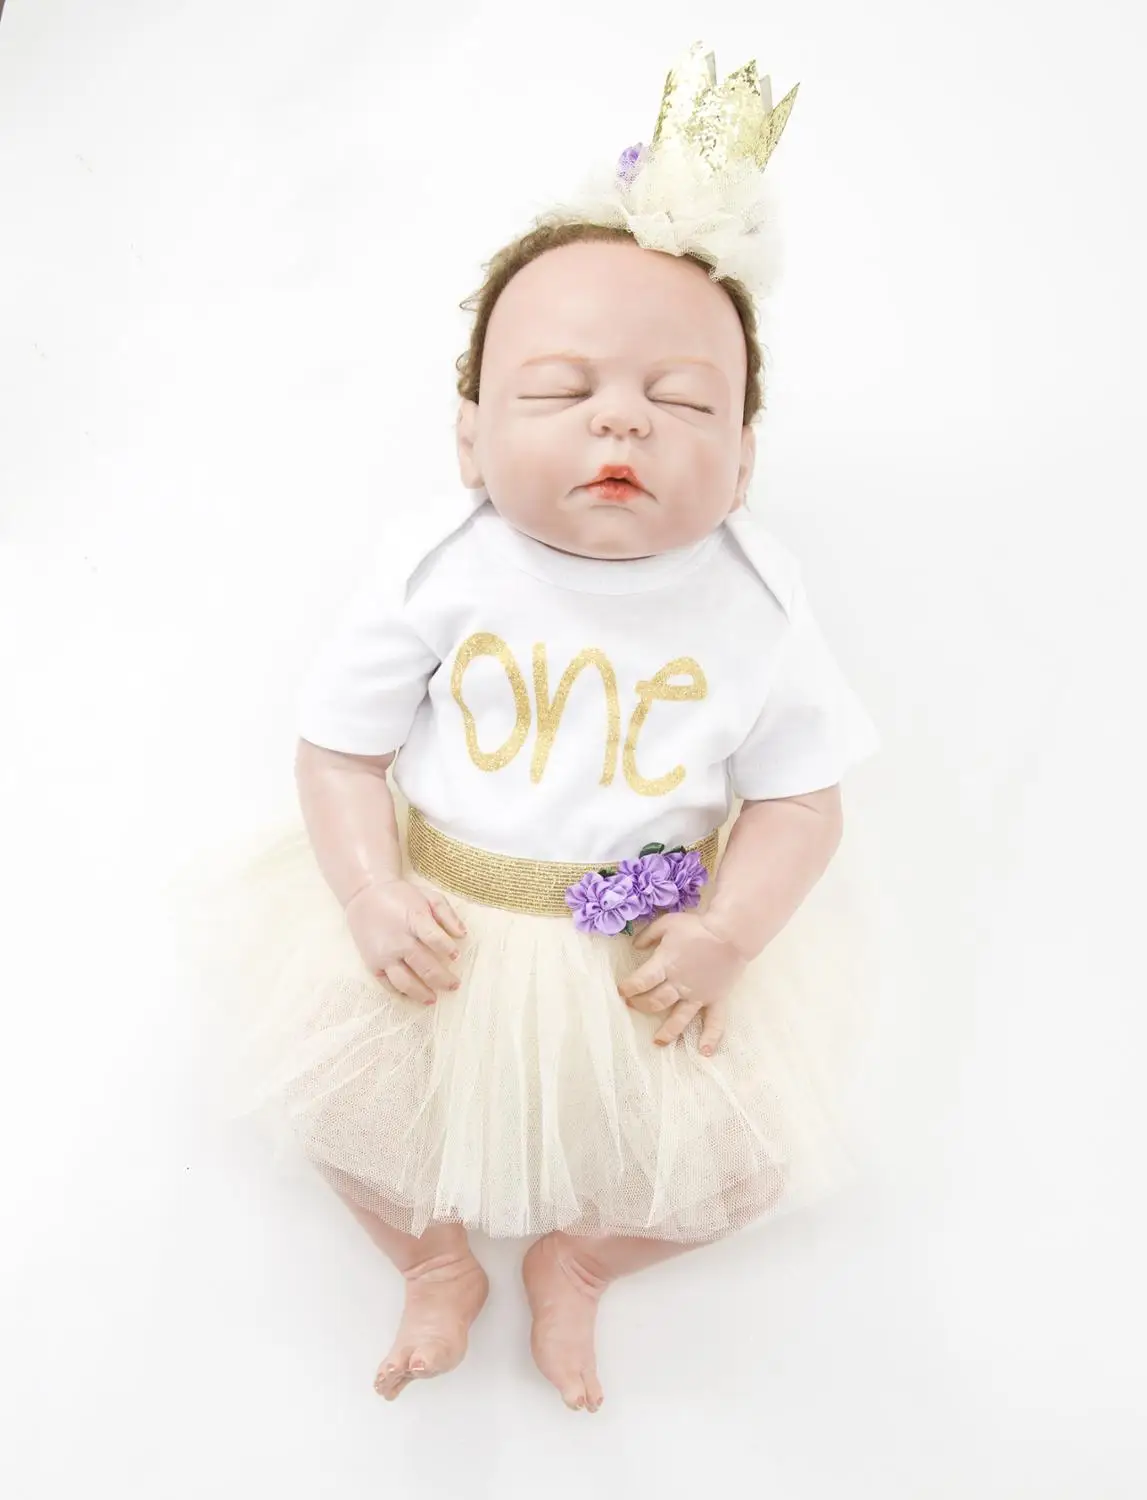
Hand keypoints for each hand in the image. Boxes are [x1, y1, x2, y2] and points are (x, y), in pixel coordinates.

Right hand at [345, 879, 466, 1005]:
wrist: (365, 895)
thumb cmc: (401, 896)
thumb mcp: (428, 896)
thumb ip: (447, 914)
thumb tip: (463, 935)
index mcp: (414, 919)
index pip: (435, 939)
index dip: (448, 949)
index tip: (457, 956)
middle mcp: (399, 940)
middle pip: (425, 966)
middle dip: (443, 979)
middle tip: (454, 985)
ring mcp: (384, 955)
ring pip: (405, 982)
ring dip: (422, 993)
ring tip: (433, 999)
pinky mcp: (372, 963)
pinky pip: (387, 984)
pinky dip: (401, 992)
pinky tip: (412, 995)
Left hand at [617, 910, 749, 1054]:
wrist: (731, 933)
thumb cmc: (698, 927)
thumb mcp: (668, 923)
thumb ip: (649, 935)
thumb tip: (635, 946)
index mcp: (666, 965)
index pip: (641, 981)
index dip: (629, 987)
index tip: (622, 991)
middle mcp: (680, 984)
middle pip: (656, 1001)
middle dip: (641, 1005)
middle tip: (633, 1006)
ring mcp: (698, 995)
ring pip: (679, 1018)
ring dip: (667, 1032)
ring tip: (657, 1042)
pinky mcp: (716, 999)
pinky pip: (714, 1021)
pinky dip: (711, 1037)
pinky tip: (705, 1052)